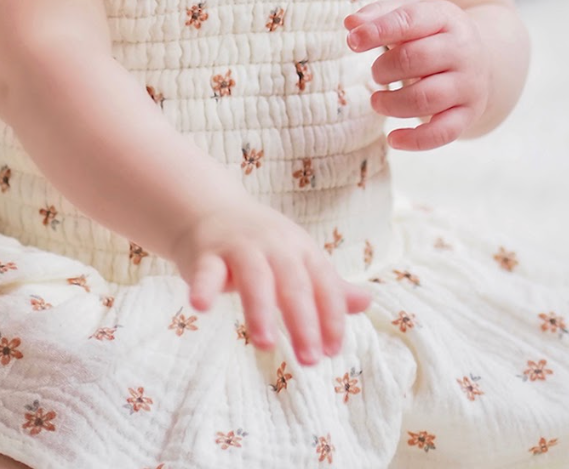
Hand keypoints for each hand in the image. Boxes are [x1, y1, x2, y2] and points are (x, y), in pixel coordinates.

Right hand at [169, 197, 371, 364]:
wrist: (211, 209)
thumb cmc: (261, 244)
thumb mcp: (298, 259)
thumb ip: (328, 286)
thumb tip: (367, 302)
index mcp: (300, 249)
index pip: (323, 283)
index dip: (330, 316)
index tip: (333, 350)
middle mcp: (274, 245)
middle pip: (293, 283)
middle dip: (303, 321)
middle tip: (310, 360)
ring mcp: (240, 247)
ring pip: (254, 277)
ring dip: (260, 309)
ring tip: (265, 344)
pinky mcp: (207, 254)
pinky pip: (206, 271)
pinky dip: (203, 287)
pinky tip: (201, 308)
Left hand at [345, 0, 490, 150]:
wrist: (481, 60)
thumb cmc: (432, 34)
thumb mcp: (411, 14)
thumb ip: (378, 15)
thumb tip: (350, 24)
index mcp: (446, 18)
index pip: (409, 21)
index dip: (377, 31)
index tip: (352, 41)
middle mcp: (463, 50)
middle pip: (417, 59)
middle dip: (384, 68)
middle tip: (375, 73)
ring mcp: (469, 84)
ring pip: (427, 98)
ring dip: (392, 103)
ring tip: (377, 100)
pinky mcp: (469, 114)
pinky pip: (444, 132)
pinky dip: (415, 140)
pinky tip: (392, 139)